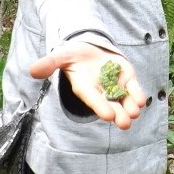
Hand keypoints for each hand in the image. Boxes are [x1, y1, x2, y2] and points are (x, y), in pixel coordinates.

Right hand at [29, 42, 145, 129]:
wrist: (91, 50)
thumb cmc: (74, 55)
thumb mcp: (62, 56)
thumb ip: (50, 64)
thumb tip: (32, 70)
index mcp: (86, 88)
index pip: (93, 99)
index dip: (100, 106)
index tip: (108, 115)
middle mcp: (101, 92)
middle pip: (111, 106)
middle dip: (118, 115)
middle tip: (124, 123)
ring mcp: (116, 87)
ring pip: (125, 101)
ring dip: (130, 107)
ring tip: (134, 112)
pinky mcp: (128, 80)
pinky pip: (134, 90)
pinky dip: (138, 95)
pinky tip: (141, 100)